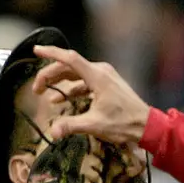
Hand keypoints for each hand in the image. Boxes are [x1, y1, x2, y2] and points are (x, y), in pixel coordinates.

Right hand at [31, 45, 150, 144]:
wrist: (147, 126)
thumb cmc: (124, 124)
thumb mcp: (95, 125)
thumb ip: (72, 126)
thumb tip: (53, 132)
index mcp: (97, 76)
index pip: (69, 58)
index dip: (51, 53)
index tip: (36, 51)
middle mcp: (101, 71)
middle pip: (69, 67)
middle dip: (51, 76)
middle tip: (36, 88)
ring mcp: (106, 77)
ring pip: (77, 75)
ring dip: (61, 83)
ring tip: (47, 95)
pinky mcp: (109, 85)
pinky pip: (86, 82)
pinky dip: (74, 89)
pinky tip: (65, 100)